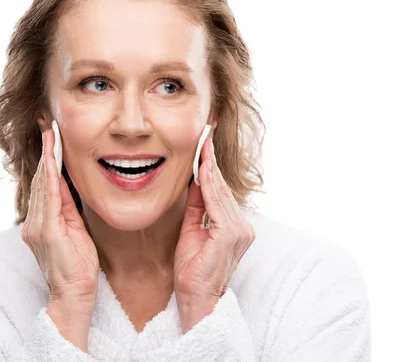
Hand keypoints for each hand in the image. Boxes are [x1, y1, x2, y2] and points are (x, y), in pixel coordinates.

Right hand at [21, 128, 99, 311]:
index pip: (44, 185)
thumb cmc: (77, 268)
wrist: (73, 297)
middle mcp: (33, 223)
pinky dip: (49, 178)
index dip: (48, 160)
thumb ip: (69, 208)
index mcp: (41, 222)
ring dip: (47, 158)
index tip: (51, 137)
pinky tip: (52, 160)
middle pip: (40, 180)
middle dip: (45, 152)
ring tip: (50, 135)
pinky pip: (48, 199)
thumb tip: (68, 184)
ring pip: (42, 185)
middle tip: (48, 126)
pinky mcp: (45, 232)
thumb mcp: (75, 231)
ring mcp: (36, 227)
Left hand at [174, 136, 255, 329]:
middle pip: (221, 187)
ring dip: (209, 166)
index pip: (219, 190)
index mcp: (234, 226)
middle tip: (204, 134)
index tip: (204, 144)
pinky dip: (208, 184)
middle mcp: (241, 227)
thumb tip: (194, 180)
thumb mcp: (192, 230)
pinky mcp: (230, 235)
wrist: (196, 299)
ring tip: (202, 143)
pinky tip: (201, 168)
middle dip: (210, 159)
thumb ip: (197, 207)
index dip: (210, 166)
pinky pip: (216, 204)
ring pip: (219, 192)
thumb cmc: (192, 270)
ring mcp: (239, 231)